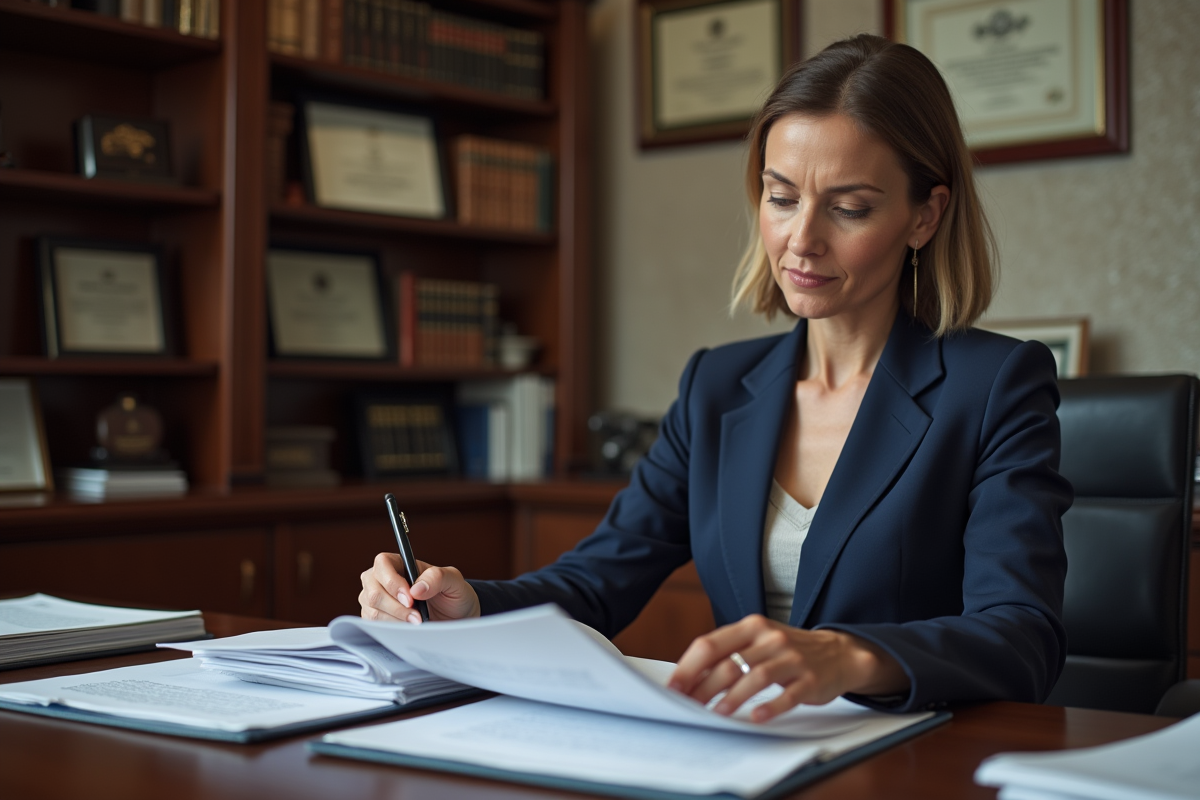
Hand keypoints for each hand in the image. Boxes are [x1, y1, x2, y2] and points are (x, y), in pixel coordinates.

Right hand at [359, 553, 480, 623]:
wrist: (454, 617)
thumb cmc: (452, 594)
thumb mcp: (453, 580)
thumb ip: (438, 577)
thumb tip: (416, 589)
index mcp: (398, 563)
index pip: (382, 564)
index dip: (392, 581)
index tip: (410, 598)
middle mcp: (381, 579)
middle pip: (373, 591)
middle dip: (396, 608)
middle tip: (417, 617)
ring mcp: (375, 599)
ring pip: (373, 611)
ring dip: (396, 620)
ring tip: (417, 622)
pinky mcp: (374, 617)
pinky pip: (374, 625)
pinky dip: (392, 629)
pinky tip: (408, 628)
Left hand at [667, 614, 907, 721]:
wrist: (838, 652)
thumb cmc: (787, 651)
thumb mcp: (757, 642)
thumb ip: (728, 654)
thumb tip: (690, 680)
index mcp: (751, 627)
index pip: (710, 644)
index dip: (688, 667)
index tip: (673, 688)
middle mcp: (769, 638)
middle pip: (729, 663)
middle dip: (704, 687)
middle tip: (689, 706)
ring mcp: (791, 657)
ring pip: (755, 677)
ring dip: (733, 697)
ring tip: (717, 714)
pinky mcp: (810, 679)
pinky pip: (788, 694)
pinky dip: (771, 706)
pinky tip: (756, 717)